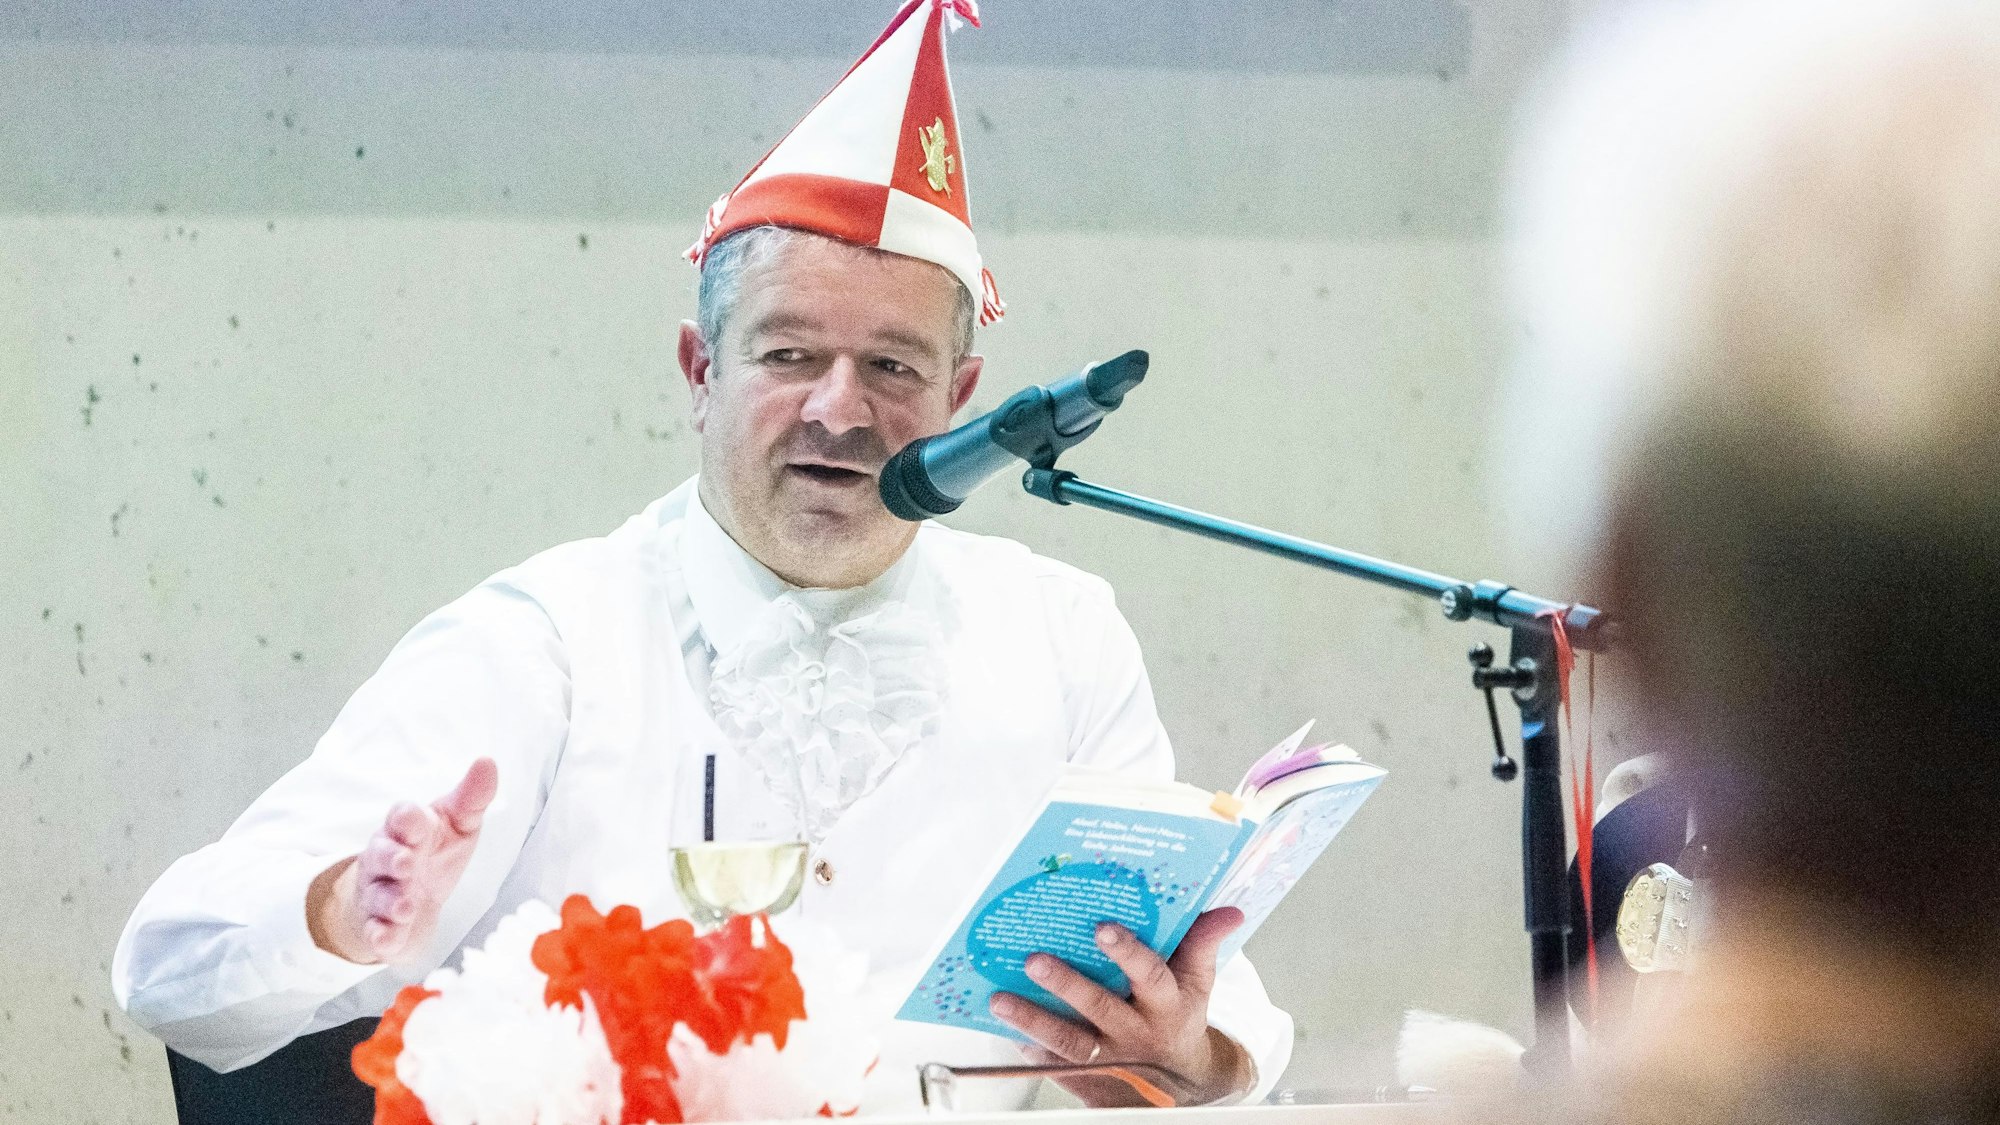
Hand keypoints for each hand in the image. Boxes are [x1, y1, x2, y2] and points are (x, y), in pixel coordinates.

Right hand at [306, 758, 498, 964]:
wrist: (406, 899)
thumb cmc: (432, 853)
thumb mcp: (457, 823)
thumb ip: (472, 797)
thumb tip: (487, 761)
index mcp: (406, 830)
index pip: (400, 817)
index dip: (407, 818)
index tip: (417, 818)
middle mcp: (385, 860)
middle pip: (380, 854)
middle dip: (392, 858)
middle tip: (407, 863)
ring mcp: (379, 894)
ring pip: (378, 895)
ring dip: (390, 900)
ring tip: (405, 906)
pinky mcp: (380, 928)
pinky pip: (376, 932)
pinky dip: (380, 936)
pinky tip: (386, 938)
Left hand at [989, 906, 1255, 1106]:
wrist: (1182, 1087)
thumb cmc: (1179, 1019)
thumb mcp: (1197, 984)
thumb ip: (1202, 944)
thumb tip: (1228, 912)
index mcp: (1167, 1003)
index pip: (1149, 974)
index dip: (1127, 952)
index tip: (1102, 928)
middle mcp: (1138, 1031)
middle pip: (1100, 1008)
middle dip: (1066, 984)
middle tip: (1034, 960)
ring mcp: (1112, 1059)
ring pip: (1071, 1042)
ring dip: (1034, 1021)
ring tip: (1000, 999)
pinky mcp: (1090, 1082)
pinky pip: (1056, 1067)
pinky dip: (1031, 1049)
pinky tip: (1007, 1032)